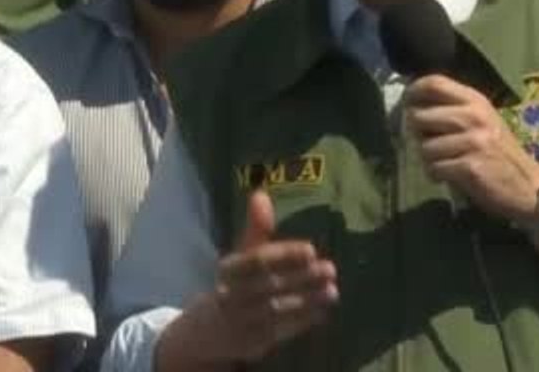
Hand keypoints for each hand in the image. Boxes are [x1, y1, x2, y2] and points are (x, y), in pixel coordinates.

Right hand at [171, 191, 338, 364]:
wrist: (206, 332)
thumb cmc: (233, 285)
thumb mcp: (240, 257)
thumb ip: (255, 229)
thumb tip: (260, 194)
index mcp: (226, 271)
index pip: (255, 261)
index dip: (283, 255)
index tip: (310, 249)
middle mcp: (228, 297)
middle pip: (268, 286)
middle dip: (301, 278)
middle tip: (330, 268)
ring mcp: (239, 323)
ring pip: (276, 310)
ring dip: (307, 300)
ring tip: (332, 290)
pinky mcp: (251, 344)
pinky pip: (280, 331)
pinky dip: (302, 321)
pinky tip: (322, 310)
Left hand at [403, 74, 538, 224]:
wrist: (529, 187)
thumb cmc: (500, 154)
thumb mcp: (482, 122)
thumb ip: (453, 111)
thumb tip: (411, 108)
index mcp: (476, 101)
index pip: (434, 82)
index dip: (413, 92)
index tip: (407, 104)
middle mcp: (474, 116)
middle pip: (420, 116)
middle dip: (417, 134)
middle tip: (429, 144)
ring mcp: (473, 141)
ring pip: (424, 147)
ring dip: (429, 160)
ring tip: (444, 163)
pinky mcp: (470, 166)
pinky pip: (434, 168)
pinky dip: (436, 175)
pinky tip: (449, 176)